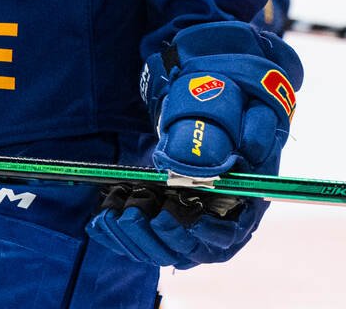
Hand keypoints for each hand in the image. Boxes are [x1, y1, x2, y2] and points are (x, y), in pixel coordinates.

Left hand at [89, 20, 301, 267]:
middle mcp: (220, 218)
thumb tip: (221, 160)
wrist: (210, 96)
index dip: (205, 234)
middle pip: (195, 249)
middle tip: (134, 216)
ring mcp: (191, 220)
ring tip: (112, 217)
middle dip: (163, 238)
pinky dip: (121, 235)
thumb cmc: (230, 100)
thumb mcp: (238, 107)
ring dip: (138, 240)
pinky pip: (145, 238)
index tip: (175, 217)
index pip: (230, 235)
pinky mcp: (165, 217)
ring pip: (167, 248)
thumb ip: (239, 130)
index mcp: (245, 200)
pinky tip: (100, 221)